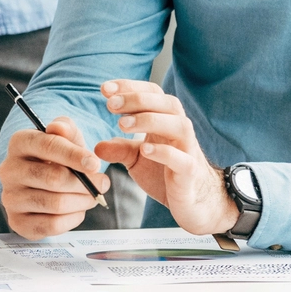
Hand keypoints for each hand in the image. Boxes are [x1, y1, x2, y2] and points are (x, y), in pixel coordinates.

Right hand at [0, 115, 112, 238]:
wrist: (46, 182)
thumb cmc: (59, 156)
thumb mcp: (66, 137)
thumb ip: (66, 128)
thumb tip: (58, 128)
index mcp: (19, 143)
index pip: (47, 146)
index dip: (74, 155)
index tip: (95, 163)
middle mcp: (9, 170)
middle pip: (53, 178)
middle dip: (85, 183)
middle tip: (103, 183)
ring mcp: (10, 198)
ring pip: (55, 204)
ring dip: (82, 201)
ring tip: (92, 196)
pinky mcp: (17, 222)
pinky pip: (51, 225)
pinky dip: (72, 219)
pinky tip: (76, 210)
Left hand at [91, 79, 237, 234]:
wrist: (193, 204)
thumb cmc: (165, 174)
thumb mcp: (136, 160)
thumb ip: (119, 150)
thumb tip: (97, 146)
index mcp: (166, 121)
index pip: (153, 93)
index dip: (130, 87)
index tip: (104, 89)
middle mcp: (180, 131)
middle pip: (166, 103)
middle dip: (137, 99)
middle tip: (110, 105)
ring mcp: (188, 151)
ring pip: (178, 125)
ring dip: (150, 120)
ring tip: (122, 125)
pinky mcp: (190, 173)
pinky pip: (182, 159)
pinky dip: (164, 152)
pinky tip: (144, 150)